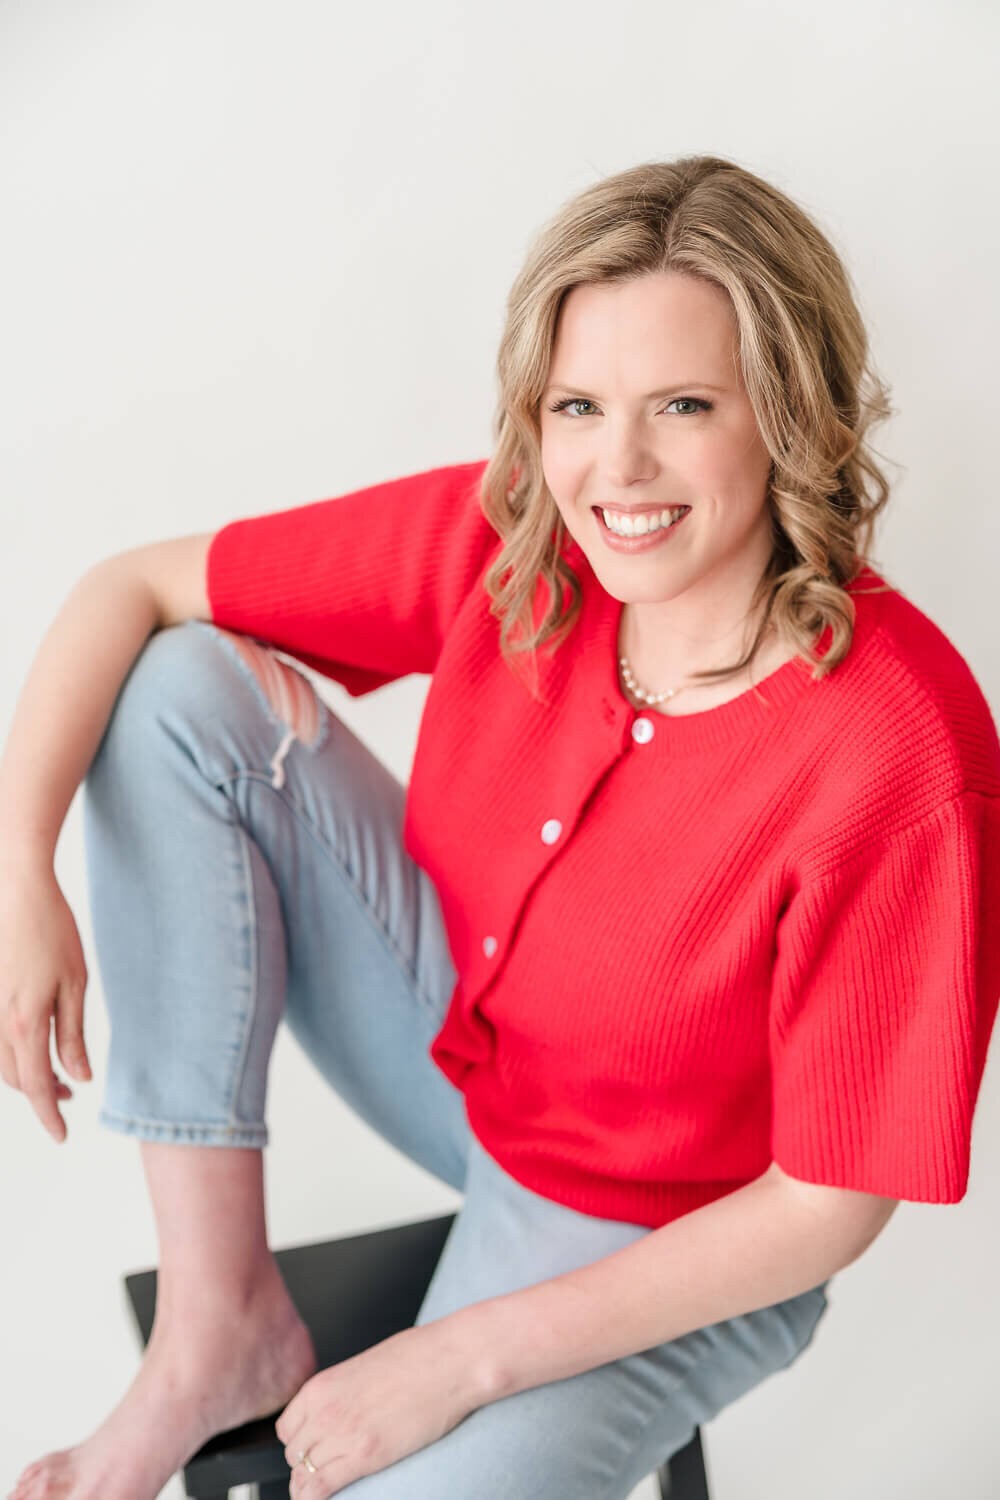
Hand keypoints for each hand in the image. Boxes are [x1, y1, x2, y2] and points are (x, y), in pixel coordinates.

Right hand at [0, 856, 91, 1140]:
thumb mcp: (75, 981)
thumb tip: (80, 1078)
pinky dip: (9, 1051)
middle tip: (71, 1096)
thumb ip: (72, 1034)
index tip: (63, 1134)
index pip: (36, 1086)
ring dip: (24, 1073)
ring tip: (55, 1071)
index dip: (49, 1115)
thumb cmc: (51, 929)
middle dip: (41, 1094)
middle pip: (14, 1078)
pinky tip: (30, 1042)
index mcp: (25, 1021)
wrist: (15, 887)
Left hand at [276, 1319, 489, 1495]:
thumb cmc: (419, 1356)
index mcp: (322, 1385)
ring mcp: (343, 1434)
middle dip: (305, 1464)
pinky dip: (314, 1498)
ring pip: (304, 1474)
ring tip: (320, 1488)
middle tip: (323, 1468)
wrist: (450, 1360)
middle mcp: (324, 1410)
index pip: (286, 1428)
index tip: (310, 1448)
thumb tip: (341, 1409)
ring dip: (309, 1484)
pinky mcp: (366, 1456)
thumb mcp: (365, 1367)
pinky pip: (320, 1487)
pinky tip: (320, 1499)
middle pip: (294, 1453)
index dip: (299, 1442)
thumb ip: (343, 1391)